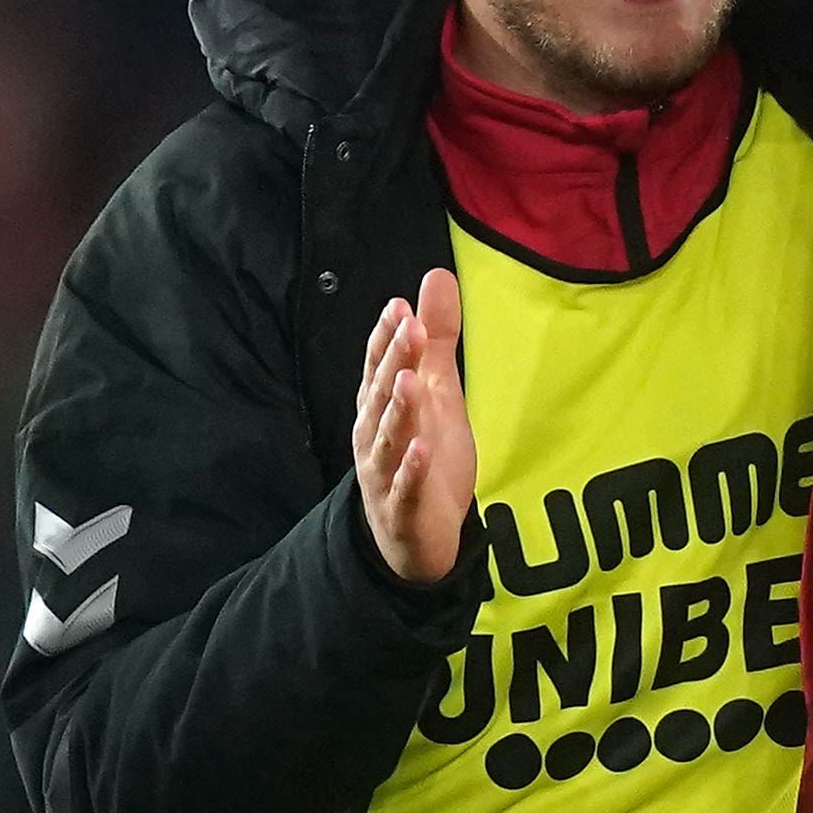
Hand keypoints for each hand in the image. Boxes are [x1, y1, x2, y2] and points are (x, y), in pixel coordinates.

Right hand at [351, 269, 475, 585]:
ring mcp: (386, 473)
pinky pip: (406, 486)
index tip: (400, 307)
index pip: (379, 366)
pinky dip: (412, 468)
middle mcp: (374, 435)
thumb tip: (437, 276)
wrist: (414, 536)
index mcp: (380, 407)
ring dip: (399, 410)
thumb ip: (437, 339)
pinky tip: (423, 447)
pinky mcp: (404, 508)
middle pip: (383, 394)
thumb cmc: (422, 456)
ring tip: (410, 381)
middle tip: (409, 327)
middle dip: (395, 361)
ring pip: (390, 437)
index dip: (386, 338)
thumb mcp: (438, 393)